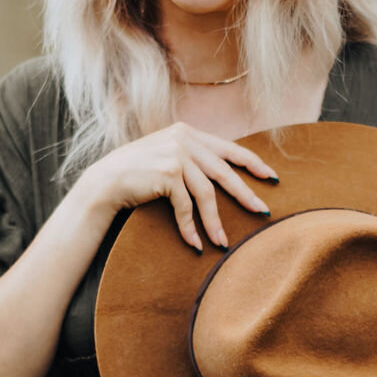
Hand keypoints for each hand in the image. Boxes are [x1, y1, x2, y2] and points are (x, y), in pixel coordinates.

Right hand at [82, 122, 277, 251]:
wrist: (104, 183)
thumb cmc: (136, 175)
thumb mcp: (167, 157)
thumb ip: (192, 158)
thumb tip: (225, 175)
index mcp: (187, 132)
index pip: (229, 148)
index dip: (252, 163)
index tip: (272, 177)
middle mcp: (184, 139)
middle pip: (224, 172)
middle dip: (245, 194)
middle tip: (263, 212)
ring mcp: (176, 154)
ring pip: (206, 194)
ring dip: (215, 222)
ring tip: (223, 243)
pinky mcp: (168, 173)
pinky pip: (186, 206)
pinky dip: (190, 228)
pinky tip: (195, 243)